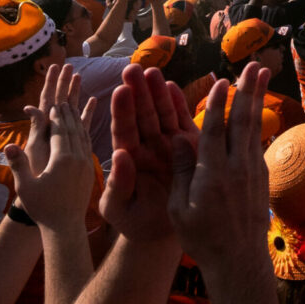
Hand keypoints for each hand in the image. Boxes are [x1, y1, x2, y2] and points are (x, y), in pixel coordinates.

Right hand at [6, 66, 97, 228]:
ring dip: (77, 119)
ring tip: (73, 107)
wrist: (65, 227)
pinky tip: (81, 128)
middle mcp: (78, 159)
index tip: (53, 100)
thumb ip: (18, 164)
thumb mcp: (25, 186)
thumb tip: (8, 145)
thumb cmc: (42, 208)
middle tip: (64, 96)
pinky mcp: (89, 171)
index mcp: (62, 160)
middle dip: (67, 112)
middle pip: (72, 128)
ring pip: (82, 135)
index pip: (59, 129)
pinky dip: (84, 133)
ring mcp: (86, 164)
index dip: (55, 114)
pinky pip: (87, 145)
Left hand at [101, 64, 185, 242]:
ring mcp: (167, 145)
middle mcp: (146, 147)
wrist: (161, 235)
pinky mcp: (187, 148)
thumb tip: (119, 156)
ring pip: (162, 114)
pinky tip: (173, 86)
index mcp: (127, 158)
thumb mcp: (118, 208)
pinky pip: (182, 123)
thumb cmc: (134, 223)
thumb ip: (117, 185)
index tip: (120, 90)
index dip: (122, 110)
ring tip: (153, 72)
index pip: (123, 130)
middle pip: (142, 115)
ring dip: (158, 93)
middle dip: (138, 91)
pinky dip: (179, 105)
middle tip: (134, 68)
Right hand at [168, 63, 272, 278]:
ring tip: (262, 75)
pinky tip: (259, 108)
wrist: (238, 260)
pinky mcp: (262, 177)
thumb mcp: (180, 208)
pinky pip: (258, 142)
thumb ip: (181, 171)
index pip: (214, 131)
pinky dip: (258, 121)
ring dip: (258, 99)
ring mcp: (253, 171)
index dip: (217, 104)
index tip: (221, 81)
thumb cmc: (201, 238)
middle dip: (248, 91)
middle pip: (243, 121)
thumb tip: (178, 139)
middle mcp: (236, 167)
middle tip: (254, 65)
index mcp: (212, 174)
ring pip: (254, 127)